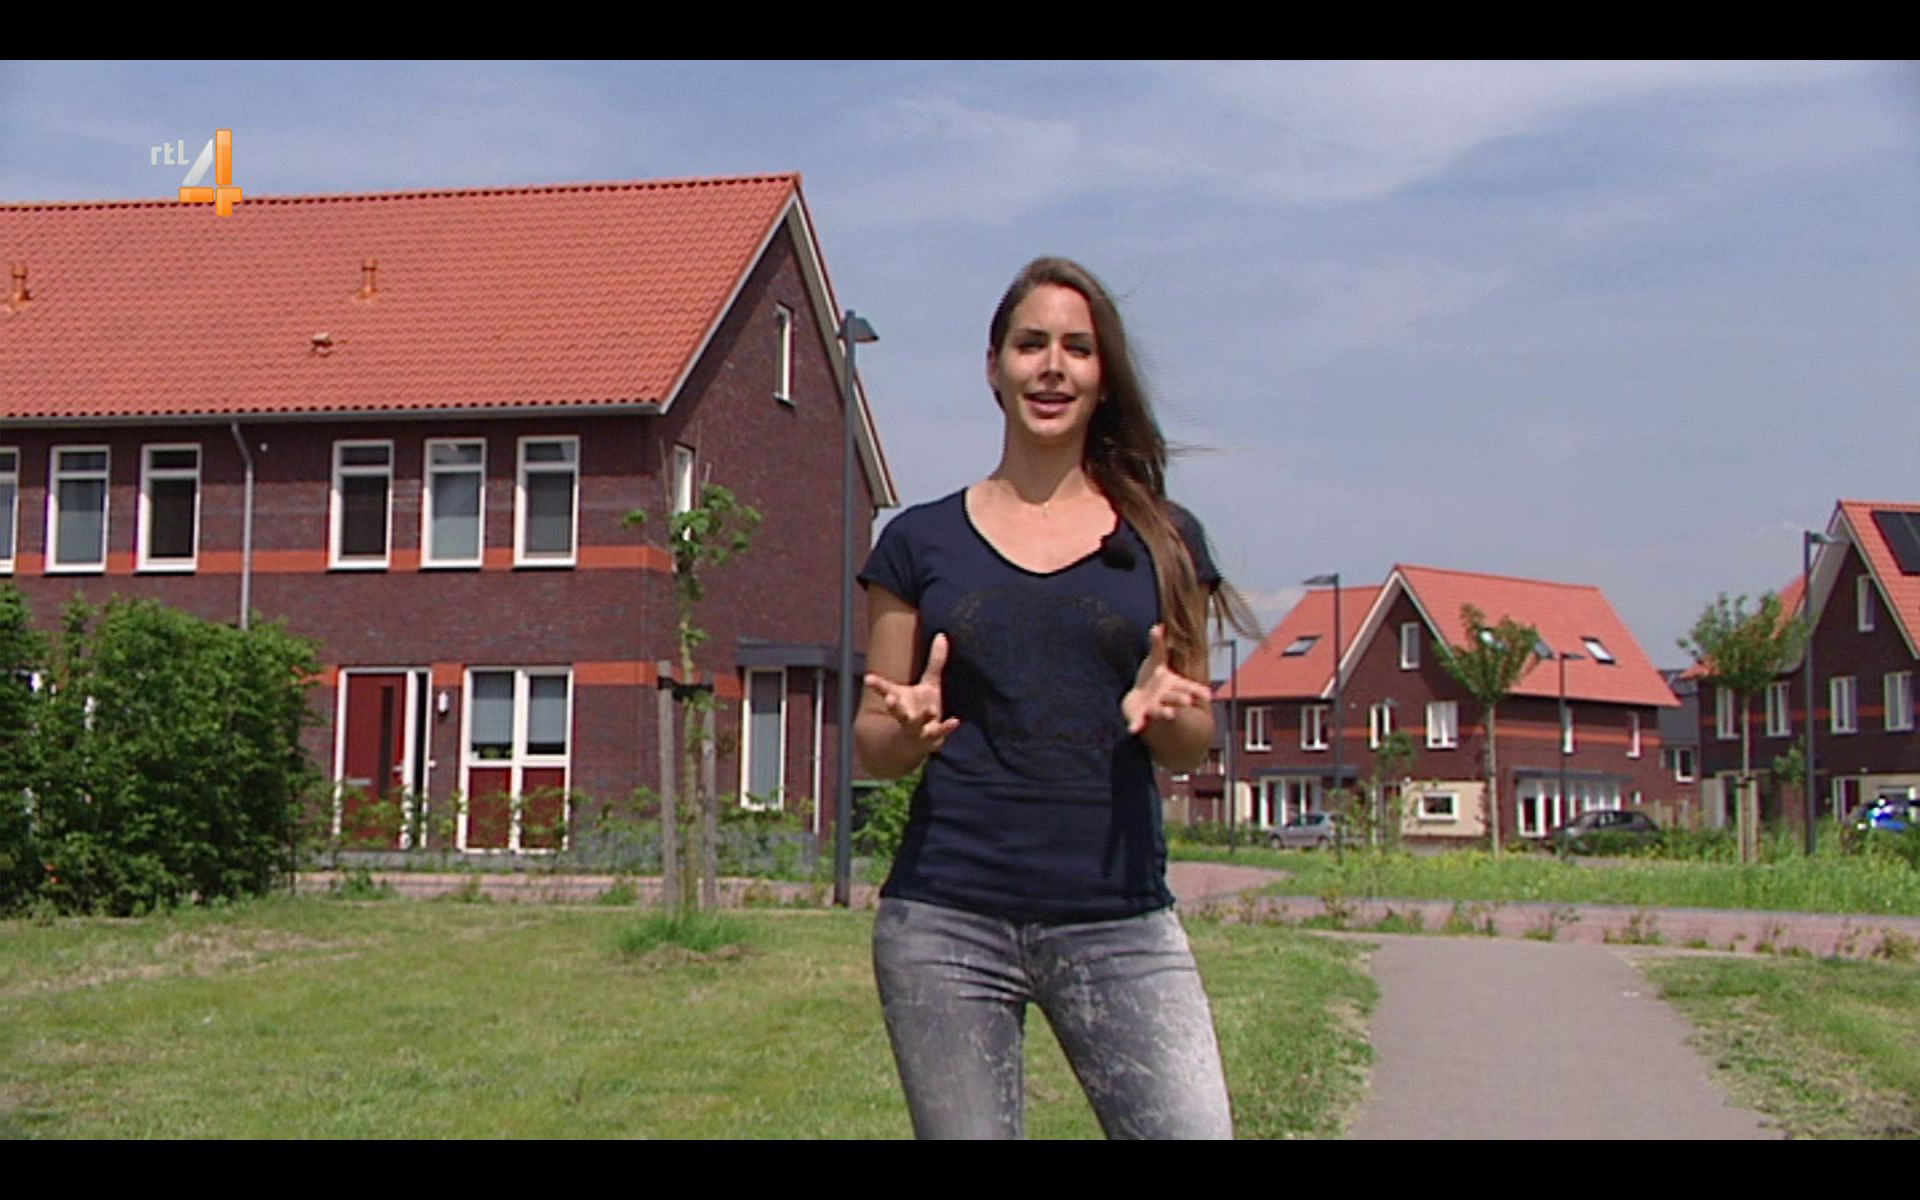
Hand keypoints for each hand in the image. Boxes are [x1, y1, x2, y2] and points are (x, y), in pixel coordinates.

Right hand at [865, 632, 960, 752]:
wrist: (918, 745)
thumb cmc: (922, 709)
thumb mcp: (929, 684)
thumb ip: (935, 661)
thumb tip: (942, 635)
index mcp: (899, 700)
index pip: (884, 689)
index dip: (876, 684)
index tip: (867, 678)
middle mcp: (905, 714)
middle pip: (896, 710)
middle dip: (892, 704)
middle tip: (888, 698)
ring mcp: (917, 728)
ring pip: (915, 724)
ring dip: (921, 718)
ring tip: (929, 710)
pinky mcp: (932, 737)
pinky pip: (940, 732)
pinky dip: (947, 727)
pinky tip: (955, 720)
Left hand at [1122, 624, 1212, 735]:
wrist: (1139, 702)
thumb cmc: (1153, 680)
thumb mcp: (1156, 662)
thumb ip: (1158, 646)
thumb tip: (1158, 626)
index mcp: (1172, 685)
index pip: (1187, 686)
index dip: (1197, 691)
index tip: (1208, 695)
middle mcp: (1166, 698)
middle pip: (1175, 697)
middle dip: (1180, 698)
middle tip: (1187, 701)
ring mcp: (1154, 708)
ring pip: (1160, 711)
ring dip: (1165, 712)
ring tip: (1170, 715)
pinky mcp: (1140, 717)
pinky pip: (1138, 722)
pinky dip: (1136, 726)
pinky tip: (1132, 730)